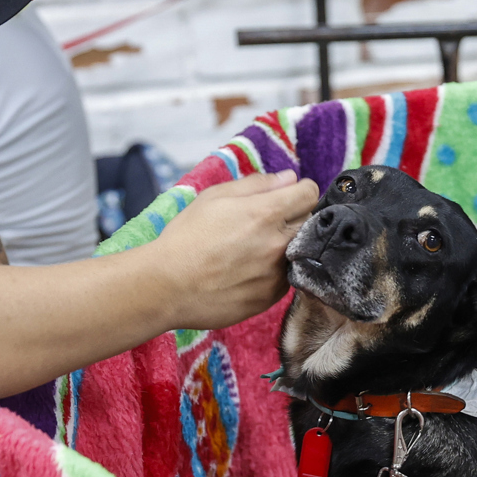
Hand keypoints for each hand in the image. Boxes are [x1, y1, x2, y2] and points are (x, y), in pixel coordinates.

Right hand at [155, 170, 318, 330]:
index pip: (310, 193)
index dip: (298, 191)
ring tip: (249, 250)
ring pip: (297, 251)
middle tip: (263, 223)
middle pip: (309, 222)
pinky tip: (244, 271)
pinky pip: (284, 278)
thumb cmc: (185, 238)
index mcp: (265, 213)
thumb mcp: (214, 197)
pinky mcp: (270, 298)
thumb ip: (257, 184)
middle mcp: (277, 244)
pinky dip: (272, 272)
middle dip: (292, 218)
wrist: (166, 286)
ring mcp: (276, 274)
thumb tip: (289, 178)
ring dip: (282, 246)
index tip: (286, 196)